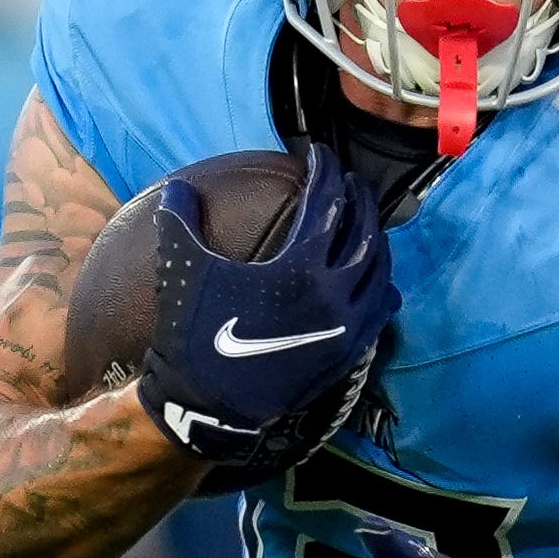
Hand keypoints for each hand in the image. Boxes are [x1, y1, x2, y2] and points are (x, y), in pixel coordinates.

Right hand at [130, 144, 398, 477]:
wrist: (208, 403)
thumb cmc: (194, 334)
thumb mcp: (181, 269)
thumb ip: (180, 220)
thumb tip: (177, 186)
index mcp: (298, 265)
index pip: (326, 200)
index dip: (324, 169)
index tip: (318, 154)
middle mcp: (333, 292)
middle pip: (363, 228)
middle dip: (357, 197)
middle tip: (347, 180)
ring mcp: (346, 324)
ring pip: (379, 266)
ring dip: (374, 235)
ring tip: (364, 220)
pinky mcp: (347, 350)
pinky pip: (380, 307)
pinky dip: (381, 282)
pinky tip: (375, 274)